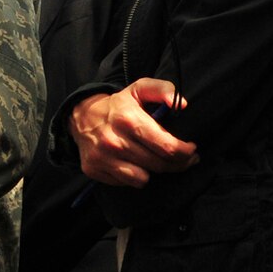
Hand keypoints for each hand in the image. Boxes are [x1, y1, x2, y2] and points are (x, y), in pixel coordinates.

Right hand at [68, 79, 195, 185]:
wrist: (80, 115)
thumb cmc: (118, 104)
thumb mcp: (139, 89)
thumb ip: (163, 89)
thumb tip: (182, 104)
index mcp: (129, 119)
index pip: (167, 147)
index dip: (185, 152)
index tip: (191, 150)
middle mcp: (114, 141)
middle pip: (159, 165)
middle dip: (177, 164)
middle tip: (183, 159)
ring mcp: (103, 157)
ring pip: (144, 178)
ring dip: (154, 171)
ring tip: (156, 160)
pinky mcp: (94, 169)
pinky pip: (127, 183)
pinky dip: (134, 176)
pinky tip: (136, 163)